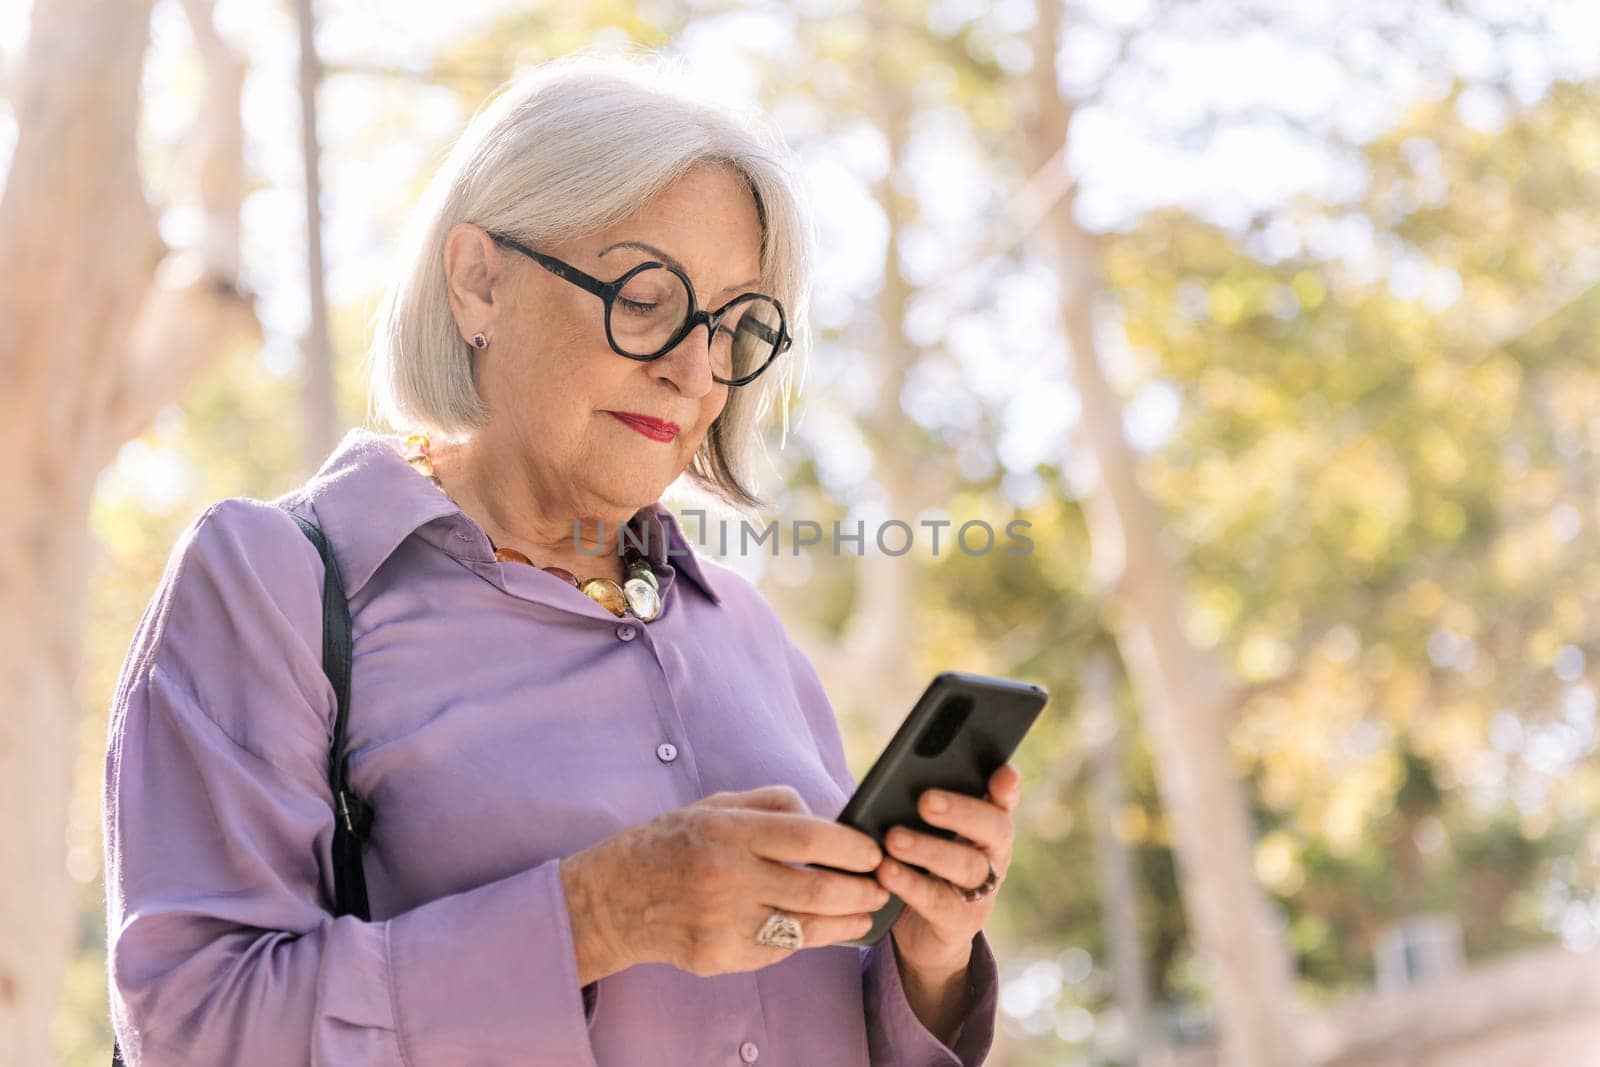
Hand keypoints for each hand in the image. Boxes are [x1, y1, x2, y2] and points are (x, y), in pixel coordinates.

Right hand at [560, 785, 889, 981]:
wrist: (610, 899)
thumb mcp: (715, 804)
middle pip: (817, 889)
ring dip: (846, 922)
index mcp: (727, 830)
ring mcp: (722, 922)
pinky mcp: (718, 956)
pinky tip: (822, 929)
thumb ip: (773, 803)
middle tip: (881, 886)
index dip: (851, 846)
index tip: (873, 851)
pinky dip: (805, 938)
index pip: (808, 836)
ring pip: (805, 928)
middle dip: (862, 890)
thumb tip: (828, 817)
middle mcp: (726, 876)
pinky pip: (778, 950)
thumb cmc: (671, 843)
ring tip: (866, 913)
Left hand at [875, 764, 1021, 975]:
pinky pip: (937, 902)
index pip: (1004, 800)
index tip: (1002, 773)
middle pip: (993, 828)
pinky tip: (886, 871)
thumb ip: (924, 807)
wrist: (923, 932)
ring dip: (928, 850)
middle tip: (925, 800)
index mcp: (987, 826)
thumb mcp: (925, 832)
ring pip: (966, 866)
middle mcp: (993, 855)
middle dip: (960, 812)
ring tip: (893, 838)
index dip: (1008, 788)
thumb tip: (898, 779)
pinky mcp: (959, 922)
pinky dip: (910, 885)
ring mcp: (981, 892)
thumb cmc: (922, 865)